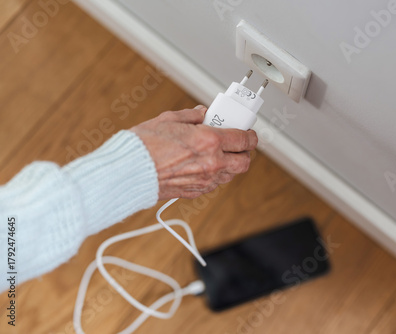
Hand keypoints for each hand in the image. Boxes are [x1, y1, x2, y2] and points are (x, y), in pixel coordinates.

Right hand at [130, 105, 257, 199]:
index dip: (250, 135)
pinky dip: (215, 174)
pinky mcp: (195, 191)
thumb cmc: (145, 145)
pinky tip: (204, 165)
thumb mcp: (170, 119)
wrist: (128, 171)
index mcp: (209, 141)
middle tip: (237, 144)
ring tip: (218, 153)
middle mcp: (212, 163)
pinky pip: (214, 183)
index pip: (245, 140)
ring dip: (230, 164)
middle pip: (244, 162)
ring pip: (231, 175)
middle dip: (245, 152)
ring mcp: (205, 179)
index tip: (248, 132)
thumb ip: (192, 116)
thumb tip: (203, 114)